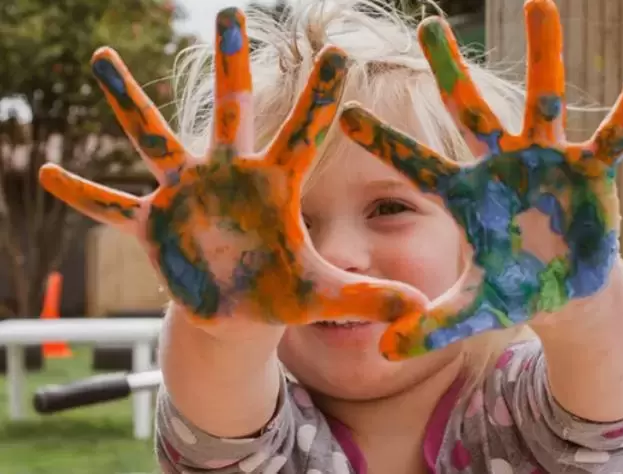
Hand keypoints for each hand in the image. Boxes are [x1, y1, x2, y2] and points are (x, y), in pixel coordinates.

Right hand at [39, 8, 425, 326]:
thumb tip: (418, 309)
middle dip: (230, 67)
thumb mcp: (322, 295)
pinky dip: (84, 194)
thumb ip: (366, 297)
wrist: (238, 309)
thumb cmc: (281, 291)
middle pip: (230, 112)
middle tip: (229, 13)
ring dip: (129, 104)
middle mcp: (228, 176)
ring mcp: (186, 194)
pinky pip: (112, 206)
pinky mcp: (153, 223)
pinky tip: (46, 173)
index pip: (303, 135)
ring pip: (155, 140)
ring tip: (104, 58)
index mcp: (275, 187)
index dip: (319, 99)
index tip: (337, 53)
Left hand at [339, 0, 622, 359]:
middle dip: (450, 71)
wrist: (564, 288)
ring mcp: (545, 163)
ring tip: (538, 3)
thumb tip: (381, 354)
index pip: (416, 165)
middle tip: (429, 24)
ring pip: (542, 102)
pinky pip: (610, 134)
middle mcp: (501, 167)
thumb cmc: (514, 289)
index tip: (344, 111)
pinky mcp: (589, 172)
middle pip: (469, 112)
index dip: (384, 141)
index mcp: (466, 195)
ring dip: (544, 56)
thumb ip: (428, 327)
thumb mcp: (471, 309)